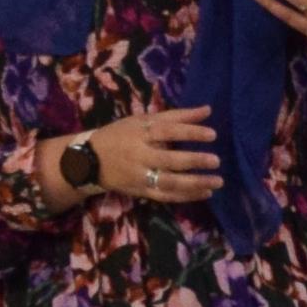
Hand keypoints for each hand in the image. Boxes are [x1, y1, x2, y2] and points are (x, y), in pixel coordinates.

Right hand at [85, 107, 220, 205]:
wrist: (89, 160)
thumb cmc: (120, 135)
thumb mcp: (143, 120)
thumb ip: (176, 116)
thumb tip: (208, 110)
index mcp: (141, 133)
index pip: (168, 131)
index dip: (190, 133)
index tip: (212, 134)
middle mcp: (140, 155)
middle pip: (170, 160)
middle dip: (194, 161)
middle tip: (216, 161)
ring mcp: (140, 176)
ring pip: (170, 183)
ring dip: (195, 184)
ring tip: (216, 182)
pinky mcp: (141, 192)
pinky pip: (166, 196)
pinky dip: (186, 196)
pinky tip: (204, 193)